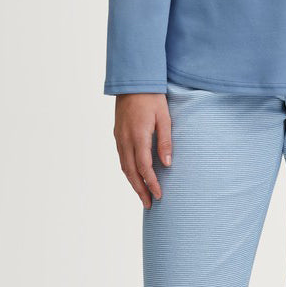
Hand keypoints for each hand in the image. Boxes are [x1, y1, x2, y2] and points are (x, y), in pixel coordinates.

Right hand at [113, 93, 172, 208]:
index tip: (159, 195)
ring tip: (143, 196)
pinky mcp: (117, 135)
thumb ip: (165, 142)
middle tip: (149, 204)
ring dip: (133, 183)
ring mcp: (119, 138)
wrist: (132, 82)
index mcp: (138, 135)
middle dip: (140, 190)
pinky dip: (128, 171)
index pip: (144, 166)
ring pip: (124, 167)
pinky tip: (135, 177)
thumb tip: (168, 165)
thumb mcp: (164, 118)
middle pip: (131, 172)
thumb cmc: (152, 98)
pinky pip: (121, 158)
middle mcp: (125, 139)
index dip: (151, 183)